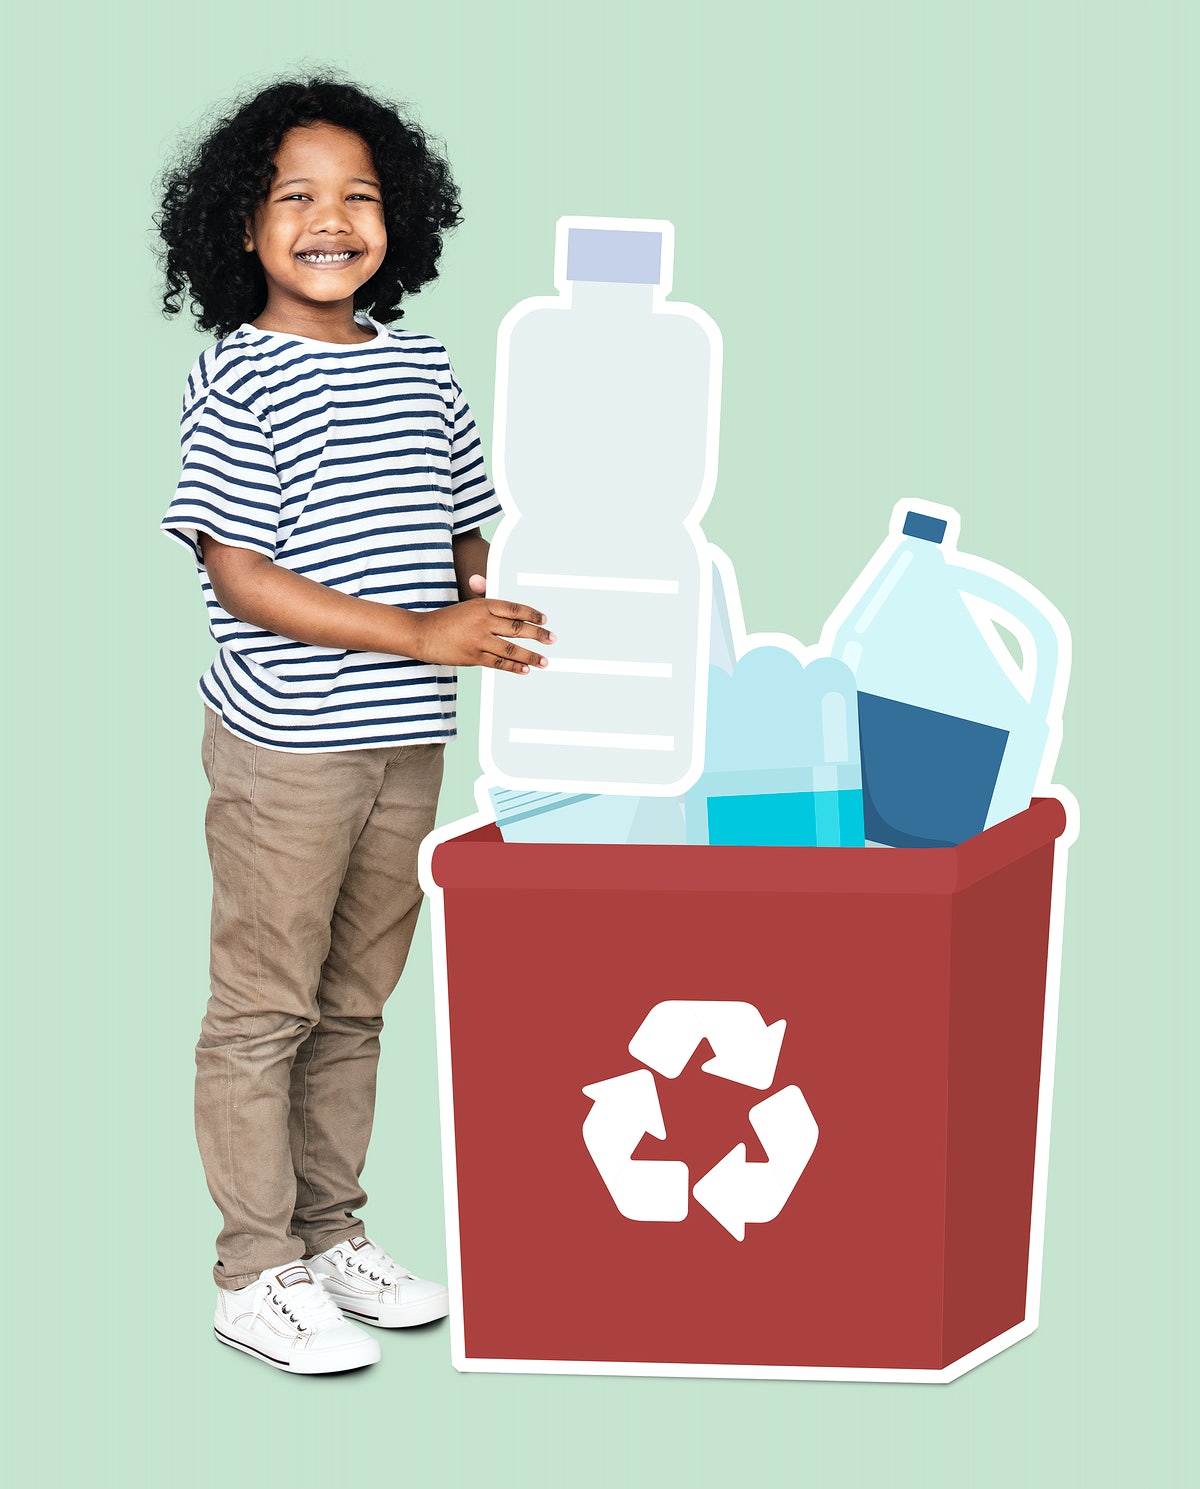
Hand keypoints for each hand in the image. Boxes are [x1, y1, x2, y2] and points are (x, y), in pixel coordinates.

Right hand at [416, 575, 554, 671]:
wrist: (422, 634)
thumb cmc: (446, 620)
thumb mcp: (467, 605)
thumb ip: (484, 597)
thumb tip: (486, 581)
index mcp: (482, 605)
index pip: (514, 609)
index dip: (532, 614)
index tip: (544, 619)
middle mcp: (482, 621)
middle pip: (517, 628)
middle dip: (538, 635)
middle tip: (552, 639)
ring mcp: (478, 640)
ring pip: (511, 648)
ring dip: (530, 656)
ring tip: (544, 661)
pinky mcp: (473, 657)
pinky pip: (498, 663)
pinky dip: (514, 666)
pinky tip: (525, 669)